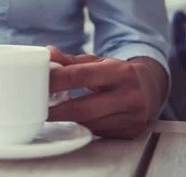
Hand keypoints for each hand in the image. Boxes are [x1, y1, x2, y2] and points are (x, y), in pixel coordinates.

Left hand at [48, 46, 167, 138]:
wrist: (148, 89)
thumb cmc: (115, 73)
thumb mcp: (96, 62)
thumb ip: (70, 61)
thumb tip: (48, 54)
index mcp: (120, 71)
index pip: (79, 76)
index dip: (55, 81)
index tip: (38, 84)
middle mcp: (130, 95)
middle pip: (83, 108)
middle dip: (56, 110)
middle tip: (37, 108)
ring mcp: (133, 117)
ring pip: (89, 123)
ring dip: (66, 120)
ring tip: (50, 113)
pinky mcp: (130, 132)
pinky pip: (97, 132)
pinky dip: (80, 126)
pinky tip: (71, 119)